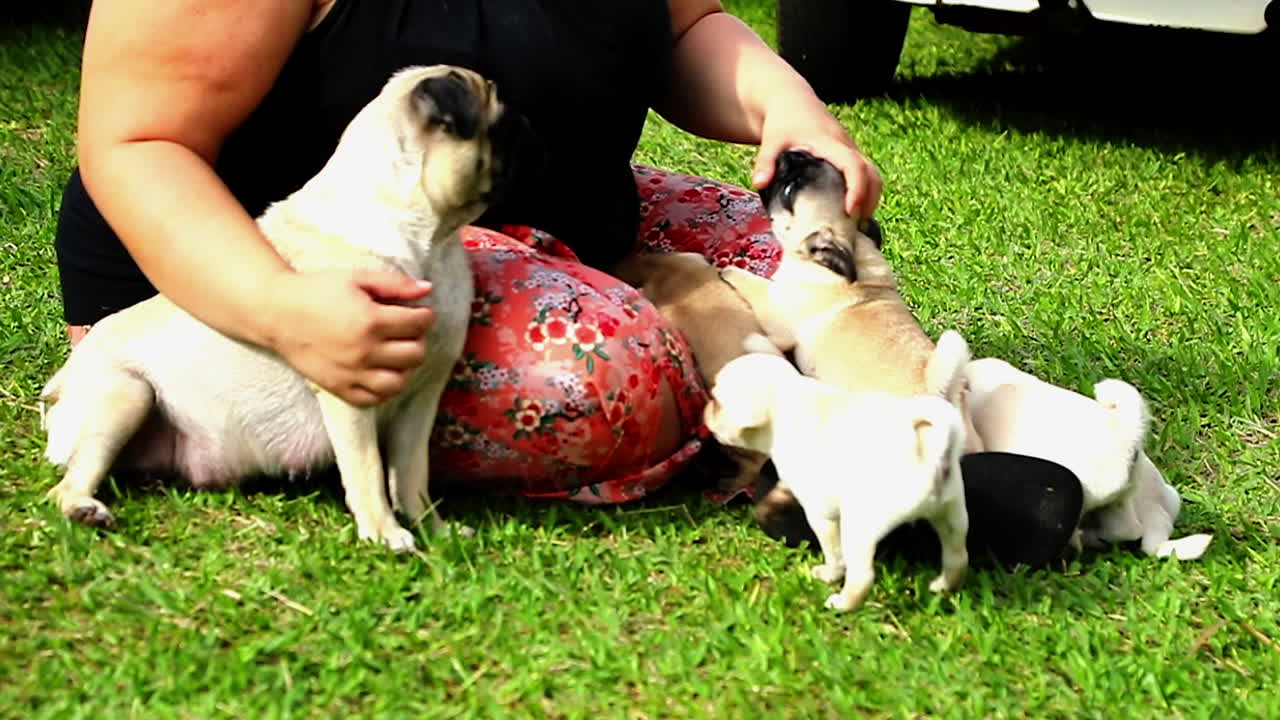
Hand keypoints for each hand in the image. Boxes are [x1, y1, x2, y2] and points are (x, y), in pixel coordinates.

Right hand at [265, 269, 435, 406]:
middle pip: (415, 354)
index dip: (425, 316)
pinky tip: (383, 371)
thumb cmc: (316, 290)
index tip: (420, 312)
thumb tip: (427, 289)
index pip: (419, 324)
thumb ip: (394, 284)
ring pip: (400, 382)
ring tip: (398, 352)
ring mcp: (352, 374)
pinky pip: (374, 399)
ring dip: (406, 366)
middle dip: (418, 339)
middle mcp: (364, 352)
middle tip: (408, 331)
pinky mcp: (339, 388)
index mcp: (370, 321)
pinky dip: (385, 388)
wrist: (276, 312)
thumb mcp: (356, 278)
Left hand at [750, 96, 882, 219]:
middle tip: (855, 224)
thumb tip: (758, 184)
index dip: (857, 188)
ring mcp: (850, 152)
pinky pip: (865, 175)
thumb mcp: (771, 140)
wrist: (793, 103)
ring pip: (872, 175)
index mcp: (832, 144)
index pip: (854, 166)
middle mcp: (847, 147)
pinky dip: (864, 193)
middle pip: (872, 174)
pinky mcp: (848, 156)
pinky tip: (849, 212)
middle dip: (869, 200)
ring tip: (854, 223)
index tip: (850, 210)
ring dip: (869, 198)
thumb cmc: (784, 122)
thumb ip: (765, 161)